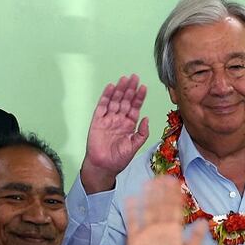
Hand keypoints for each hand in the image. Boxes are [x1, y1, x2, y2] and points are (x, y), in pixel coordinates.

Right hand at [80, 75, 149, 192]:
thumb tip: (147, 119)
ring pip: (115, 101)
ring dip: (119, 90)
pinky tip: (110, 88)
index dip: (139, 97)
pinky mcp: (98, 121)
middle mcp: (119, 120)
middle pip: (125, 101)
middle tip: (134, 77)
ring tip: (124, 79)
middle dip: (130, 89)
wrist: (104, 166)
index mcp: (129, 125)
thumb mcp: (134, 146)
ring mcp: (108, 119)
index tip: (143, 87)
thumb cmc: (119, 159)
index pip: (135, 107)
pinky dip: (106, 96)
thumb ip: (142, 133)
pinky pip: (102, 106)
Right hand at [126, 176, 205, 244]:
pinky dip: (131, 212)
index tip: (176, 182)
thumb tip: (204, 222)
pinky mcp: (135, 240)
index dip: (175, 196)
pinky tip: (131, 199)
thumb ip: (195, 239)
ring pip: (147, 210)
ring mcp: (147, 233)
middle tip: (162, 176)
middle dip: (161, 191)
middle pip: (160, 206)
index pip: (174, 209)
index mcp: (174, 230)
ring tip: (148, 182)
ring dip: (148, 197)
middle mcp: (160, 228)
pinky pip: (133, 223)